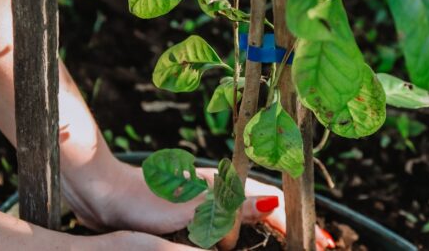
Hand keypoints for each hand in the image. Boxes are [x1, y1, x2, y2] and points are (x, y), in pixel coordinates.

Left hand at [61, 159, 334, 249]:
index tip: (323, 240)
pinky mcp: (191, 212)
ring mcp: (205, 200)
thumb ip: (231, 208)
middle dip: (290, 226)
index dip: (296, 220)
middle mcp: (218, 189)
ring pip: (247, 217)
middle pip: (265, 207)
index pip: (271, 200)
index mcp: (222, 184)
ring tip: (291, 244)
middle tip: (318, 245)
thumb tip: (273, 204)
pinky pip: (227, 225)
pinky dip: (243, 235)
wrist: (105, 195)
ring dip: (271, 231)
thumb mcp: (190, 208)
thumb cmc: (144, 198)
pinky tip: (248, 242)